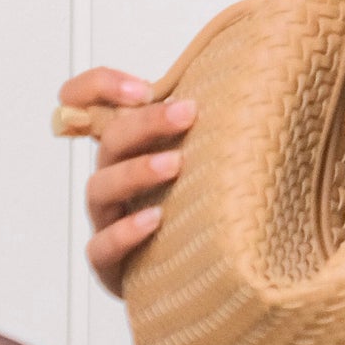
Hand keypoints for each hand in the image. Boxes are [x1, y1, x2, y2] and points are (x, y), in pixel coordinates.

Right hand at [58, 65, 197, 295]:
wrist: (195, 273)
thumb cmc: (199, 205)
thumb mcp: (205, 155)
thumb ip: (213, 119)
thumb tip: (256, 72)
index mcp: (129, 146)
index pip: (88, 101)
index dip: (99, 86)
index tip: (142, 87)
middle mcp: (113, 177)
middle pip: (109, 140)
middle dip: (145, 123)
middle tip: (187, 114)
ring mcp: (108, 219)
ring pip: (101, 188)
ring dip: (136, 171)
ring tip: (175, 164)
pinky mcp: (110, 264)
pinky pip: (102, 247)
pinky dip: (125, 232)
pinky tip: (154, 219)